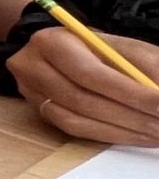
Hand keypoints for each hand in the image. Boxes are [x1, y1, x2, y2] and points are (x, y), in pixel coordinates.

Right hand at [8, 30, 158, 145]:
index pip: (90, 73)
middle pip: (81, 100)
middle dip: (129, 116)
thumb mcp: (124, 47)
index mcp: (53, 42)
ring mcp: (32, 92)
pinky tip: (136, 136)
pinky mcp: (39, 111)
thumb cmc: (101, 48)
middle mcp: (31, 67)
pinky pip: (74, 130)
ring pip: (76, 120)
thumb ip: (143, 67)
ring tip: (156, 134)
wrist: (66, 52)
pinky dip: (109, 135)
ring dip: (121, 131)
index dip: (128, 92)